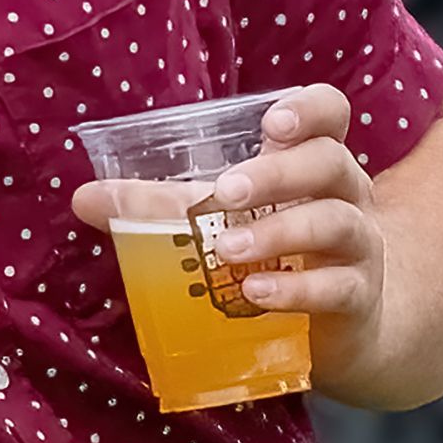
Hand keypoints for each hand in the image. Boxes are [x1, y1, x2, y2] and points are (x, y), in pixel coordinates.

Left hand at [74, 84, 387, 394]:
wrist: (337, 332)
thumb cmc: (277, 256)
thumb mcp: (221, 223)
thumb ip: (158, 206)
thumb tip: (85, 198)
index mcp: (312, 164)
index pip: (332, 114)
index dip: (310, 109)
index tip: (273, 123)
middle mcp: (345, 196)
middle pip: (330, 163)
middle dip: (278, 173)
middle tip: (224, 193)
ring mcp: (357, 248)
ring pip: (335, 223)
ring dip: (279, 233)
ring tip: (227, 251)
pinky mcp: (356, 300)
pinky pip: (337, 289)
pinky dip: (295, 290)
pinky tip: (256, 294)